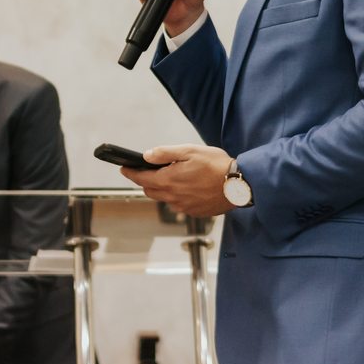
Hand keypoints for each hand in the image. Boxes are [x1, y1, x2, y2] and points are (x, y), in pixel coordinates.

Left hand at [120, 144, 234, 216]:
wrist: (239, 185)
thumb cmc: (217, 165)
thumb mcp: (190, 151)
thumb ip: (165, 153)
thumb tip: (146, 156)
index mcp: (169, 180)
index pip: (141, 178)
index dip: (130, 173)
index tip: (124, 168)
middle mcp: (173, 196)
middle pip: (150, 190)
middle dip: (145, 180)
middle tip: (148, 170)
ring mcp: (183, 206)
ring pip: (164, 198)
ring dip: (162, 188)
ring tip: (173, 176)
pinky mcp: (194, 212)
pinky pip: (178, 204)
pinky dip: (177, 195)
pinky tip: (189, 186)